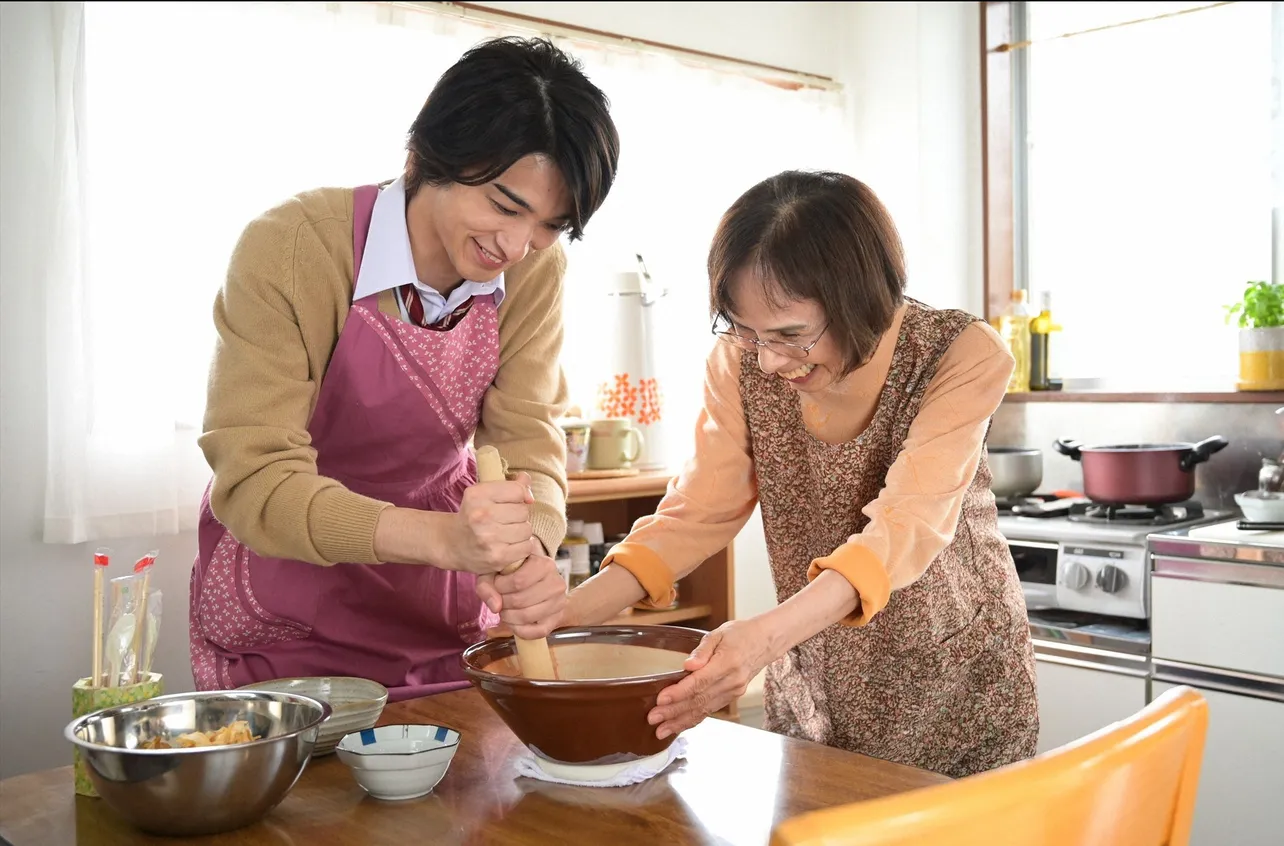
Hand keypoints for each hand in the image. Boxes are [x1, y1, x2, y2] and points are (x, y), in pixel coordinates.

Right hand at [439, 473, 535, 574]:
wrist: (452, 544)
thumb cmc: (473, 516)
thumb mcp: (483, 494)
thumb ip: (509, 485)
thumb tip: (526, 479)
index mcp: (477, 495)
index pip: (517, 490)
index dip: (520, 496)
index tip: (512, 502)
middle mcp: (481, 516)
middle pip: (523, 511)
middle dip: (518, 515)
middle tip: (505, 520)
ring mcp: (489, 538)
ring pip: (526, 529)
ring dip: (521, 531)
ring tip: (507, 533)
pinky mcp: (497, 557)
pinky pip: (526, 547)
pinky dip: (522, 546)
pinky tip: (510, 545)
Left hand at [475, 551, 567, 639]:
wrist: (541, 584)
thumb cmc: (517, 574)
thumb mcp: (498, 572)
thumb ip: (488, 584)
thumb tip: (495, 606)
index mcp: (544, 564)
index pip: (518, 581)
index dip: (500, 587)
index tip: (497, 586)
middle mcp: (556, 582)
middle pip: (520, 600)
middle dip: (503, 604)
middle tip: (499, 601)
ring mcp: (559, 602)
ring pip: (527, 616)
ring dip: (509, 617)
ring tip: (505, 611)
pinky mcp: (557, 618)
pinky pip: (536, 631)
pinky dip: (520, 630)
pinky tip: (513, 623)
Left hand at [648, 619, 774, 739]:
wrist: (764, 642)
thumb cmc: (740, 634)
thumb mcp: (719, 633)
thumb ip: (702, 650)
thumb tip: (688, 665)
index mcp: (728, 663)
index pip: (700, 682)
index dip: (679, 693)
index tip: (661, 700)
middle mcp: (731, 682)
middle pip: (699, 700)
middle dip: (674, 712)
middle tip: (653, 719)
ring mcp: (733, 692)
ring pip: (704, 710)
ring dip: (681, 721)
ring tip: (661, 730)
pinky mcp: (731, 697)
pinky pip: (710, 710)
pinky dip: (693, 719)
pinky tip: (679, 725)